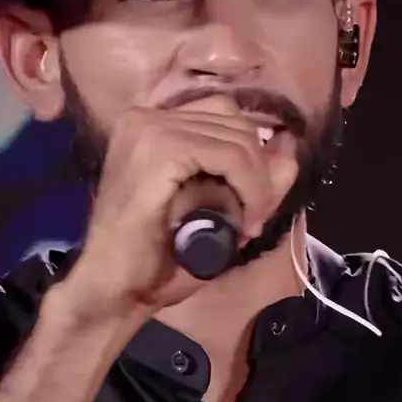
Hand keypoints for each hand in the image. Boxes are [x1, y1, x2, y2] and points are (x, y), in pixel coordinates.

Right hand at [64, 94, 297, 322]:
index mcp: (149, 122)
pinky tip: (245, 221)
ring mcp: (148, 128)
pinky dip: (250, 187)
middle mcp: (145, 115)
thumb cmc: (156, 256)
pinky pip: (229, 156)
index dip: (250, 153)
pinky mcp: (158, 149)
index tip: (253, 201)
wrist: (112, 290)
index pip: (222, 112)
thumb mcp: (215, 207)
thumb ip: (253, 176)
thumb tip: (290, 146)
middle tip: (252, 217)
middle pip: (233, 120)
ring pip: (237, 138)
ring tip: (248, 223)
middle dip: (258, 170)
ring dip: (257, 184)